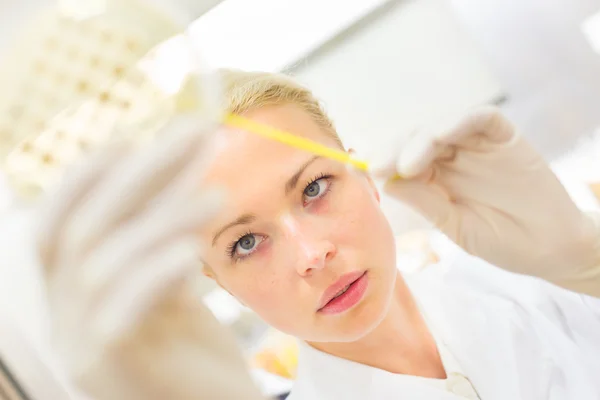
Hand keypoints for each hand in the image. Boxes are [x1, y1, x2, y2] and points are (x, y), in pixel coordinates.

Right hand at [36, 118, 263, 399]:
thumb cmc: (196, 357)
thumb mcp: (173, 293)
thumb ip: (161, 244)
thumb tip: (177, 174)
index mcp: (74, 299)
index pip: (59, 225)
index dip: (87, 177)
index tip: (132, 139)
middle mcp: (65, 321)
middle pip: (85, 229)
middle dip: (142, 174)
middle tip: (194, 133)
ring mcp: (82, 347)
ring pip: (103, 262)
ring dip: (162, 218)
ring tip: (218, 196)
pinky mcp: (112, 368)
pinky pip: (120, 311)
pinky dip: (154, 271)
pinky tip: (193, 251)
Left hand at [372, 107, 599, 294]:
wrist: (552, 250)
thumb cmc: (501, 242)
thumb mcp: (456, 226)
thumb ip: (426, 201)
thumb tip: (387, 181)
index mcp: (435, 178)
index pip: (401, 159)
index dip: (382, 161)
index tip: (364, 170)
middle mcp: (452, 157)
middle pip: (416, 138)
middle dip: (394, 149)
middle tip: (380, 167)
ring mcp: (477, 145)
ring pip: (442, 125)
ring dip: (421, 139)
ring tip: (409, 164)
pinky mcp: (504, 136)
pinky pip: (481, 118)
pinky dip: (460, 121)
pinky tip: (443, 136)